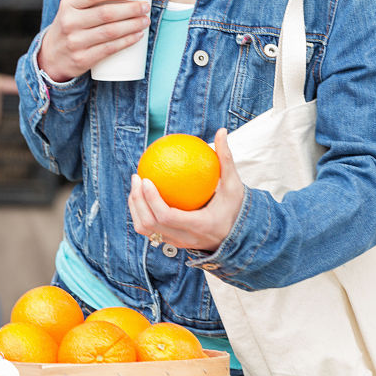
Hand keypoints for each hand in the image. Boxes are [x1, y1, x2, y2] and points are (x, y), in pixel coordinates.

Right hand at [36, 0, 150, 82]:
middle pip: (106, 13)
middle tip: (144, 7)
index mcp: (67, 5)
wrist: (51, 56)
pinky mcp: (82, 59)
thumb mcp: (71, 9)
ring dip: (133, 25)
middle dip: (130, 9)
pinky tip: (137, 36)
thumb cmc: (69, 27)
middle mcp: (69, 22)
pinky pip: (109, 48)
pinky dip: (126, 41)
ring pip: (110, 31)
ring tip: (145, 20)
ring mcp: (75, 42)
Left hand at [128, 128, 244, 252]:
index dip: (152, 200)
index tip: (146, 179)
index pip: (167, 216)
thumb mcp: (234, 184)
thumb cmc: (236, 207)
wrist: (240, 236)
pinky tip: (142, 194)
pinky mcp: (172, 243)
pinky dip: (141, 213)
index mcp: (199, 226)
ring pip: (146, 230)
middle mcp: (185, 238)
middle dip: (137, 200)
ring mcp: (177, 243)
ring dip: (135, 208)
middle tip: (137, 177)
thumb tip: (221, 131)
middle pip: (151, 224)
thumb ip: (226, 159)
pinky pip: (150, 230)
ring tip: (136, 185)